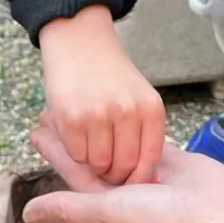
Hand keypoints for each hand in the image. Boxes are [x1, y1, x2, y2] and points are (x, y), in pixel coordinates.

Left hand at [20, 122, 223, 222]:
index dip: (56, 150)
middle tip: (57, 107)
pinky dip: (139, 132)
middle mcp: (126, 191)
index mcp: (106, 204)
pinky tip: (128, 117)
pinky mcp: (176, 163)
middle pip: (95, 157)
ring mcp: (152, 176)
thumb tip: (28, 214)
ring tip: (88, 106)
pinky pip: (151, 144)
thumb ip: (71, 208)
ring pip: (122, 149)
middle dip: (77, 135)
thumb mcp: (108, 213)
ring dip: (105, 131)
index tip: (37, 128)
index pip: (74, 171)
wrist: (218, 222)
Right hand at [39, 6, 164, 184]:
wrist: (79, 42)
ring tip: (90, 143)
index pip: (149, 160)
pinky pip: (76, 155)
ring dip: (92, 162)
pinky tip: (75, 133)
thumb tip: (149, 179)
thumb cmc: (109, 75)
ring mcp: (100, 115)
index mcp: (151, 109)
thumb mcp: (139, 98)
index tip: (128, 180)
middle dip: (113, 174)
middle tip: (104, 165)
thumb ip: (144, 133)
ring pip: (99, 163)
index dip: (138, 177)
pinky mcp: (72, 118)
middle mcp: (128, 112)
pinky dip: (74, 151)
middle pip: (124, 166)